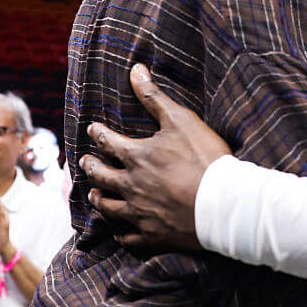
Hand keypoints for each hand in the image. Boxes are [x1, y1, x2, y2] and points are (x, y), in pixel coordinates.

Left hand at [79, 64, 230, 251]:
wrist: (222, 204)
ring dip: (98, 199)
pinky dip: (120, 233)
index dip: (98, 133)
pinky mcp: (152, 235)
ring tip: (93, 195)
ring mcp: (139, 213)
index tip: (92, 128)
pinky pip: (128, 237)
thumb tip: (135, 69)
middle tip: (84, 162)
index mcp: (136, 156)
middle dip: (91, 166)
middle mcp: (131, 185)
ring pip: (108, 207)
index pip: (108, 142)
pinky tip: (118, 231)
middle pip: (101, 176)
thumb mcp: (180, 120)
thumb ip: (154, 97)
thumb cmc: (203, 158)